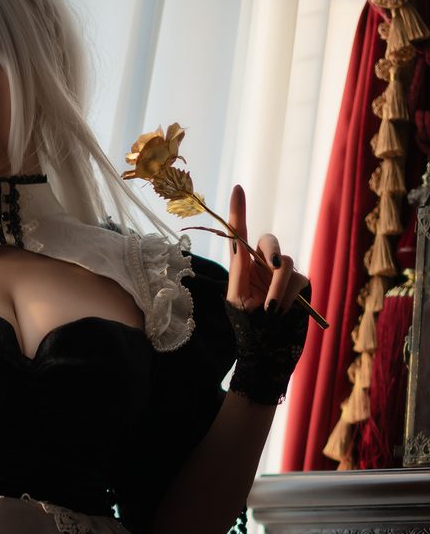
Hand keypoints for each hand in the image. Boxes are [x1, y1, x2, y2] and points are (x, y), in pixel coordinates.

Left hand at [226, 184, 309, 312]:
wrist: (265, 345)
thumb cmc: (246, 324)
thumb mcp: (236, 302)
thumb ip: (244, 279)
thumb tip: (260, 265)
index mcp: (241, 267)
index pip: (239, 235)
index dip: (238, 212)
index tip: (237, 189)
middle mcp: (261, 265)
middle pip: (268, 241)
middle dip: (271, 250)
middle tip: (272, 265)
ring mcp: (281, 273)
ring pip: (285, 264)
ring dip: (277, 288)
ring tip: (269, 311)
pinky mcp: (297, 283)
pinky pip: (297, 282)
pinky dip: (287, 298)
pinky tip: (279, 313)